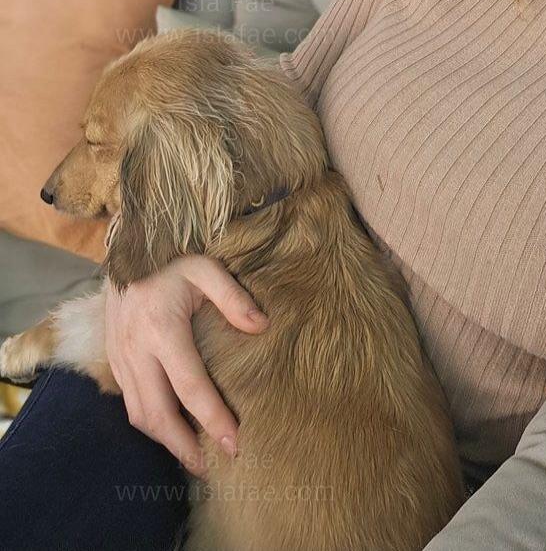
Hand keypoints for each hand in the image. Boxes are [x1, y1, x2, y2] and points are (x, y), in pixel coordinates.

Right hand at [105, 254, 268, 477]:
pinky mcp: (114, 360)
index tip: (234, 443)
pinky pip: (131, 403)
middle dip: (185, 446)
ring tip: (195, 455)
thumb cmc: (172, 259)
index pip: (190, 386)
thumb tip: (262, 327)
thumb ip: (233, 297)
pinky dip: (152, 422)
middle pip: (158, 414)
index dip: (212, 418)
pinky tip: (173, 428)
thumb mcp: (206, 268)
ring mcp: (120, 358)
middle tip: (213, 465)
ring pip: (140, 415)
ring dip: (166, 440)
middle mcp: (136, 350)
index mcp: (162, 329)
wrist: (127, 249)